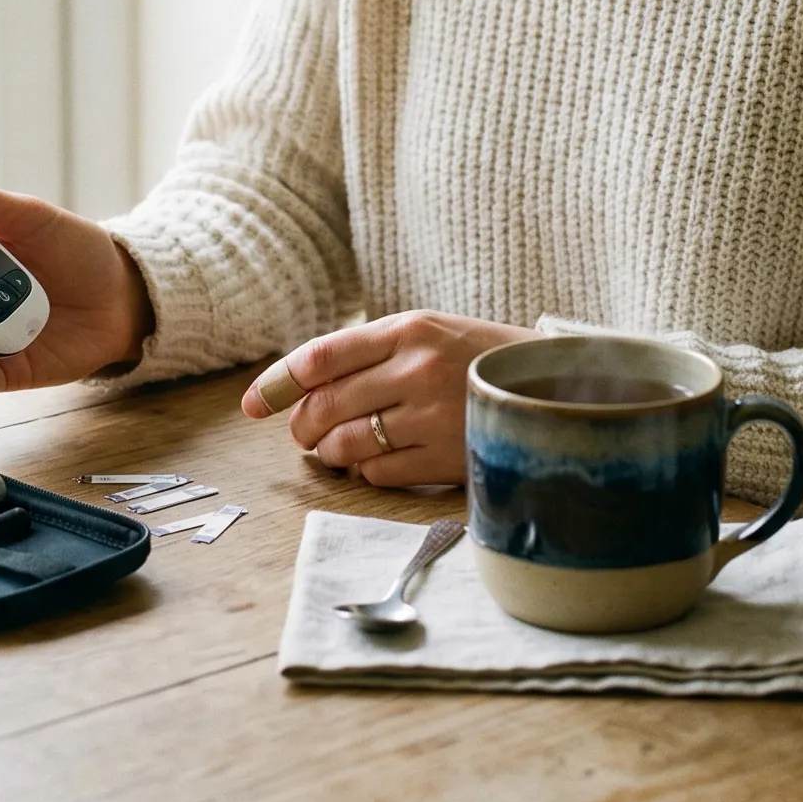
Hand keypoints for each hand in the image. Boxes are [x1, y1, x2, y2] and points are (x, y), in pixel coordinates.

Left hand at [239, 310, 535, 485]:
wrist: (551, 388)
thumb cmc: (475, 358)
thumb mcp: (428, 334)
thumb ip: (369, 353)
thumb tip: (299, 390)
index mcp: (409, 328)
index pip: (322, 356)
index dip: (278, 382)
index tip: (251, 404)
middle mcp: (418, 368)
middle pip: (326, 404)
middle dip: (303, 425)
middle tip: (303, 432)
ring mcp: (433, 415)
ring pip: (347, 443)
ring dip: (330, 451)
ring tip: (336, 448)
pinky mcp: (447, 457)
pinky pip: (378, 473)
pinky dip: (365, 472)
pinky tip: (375, 461)